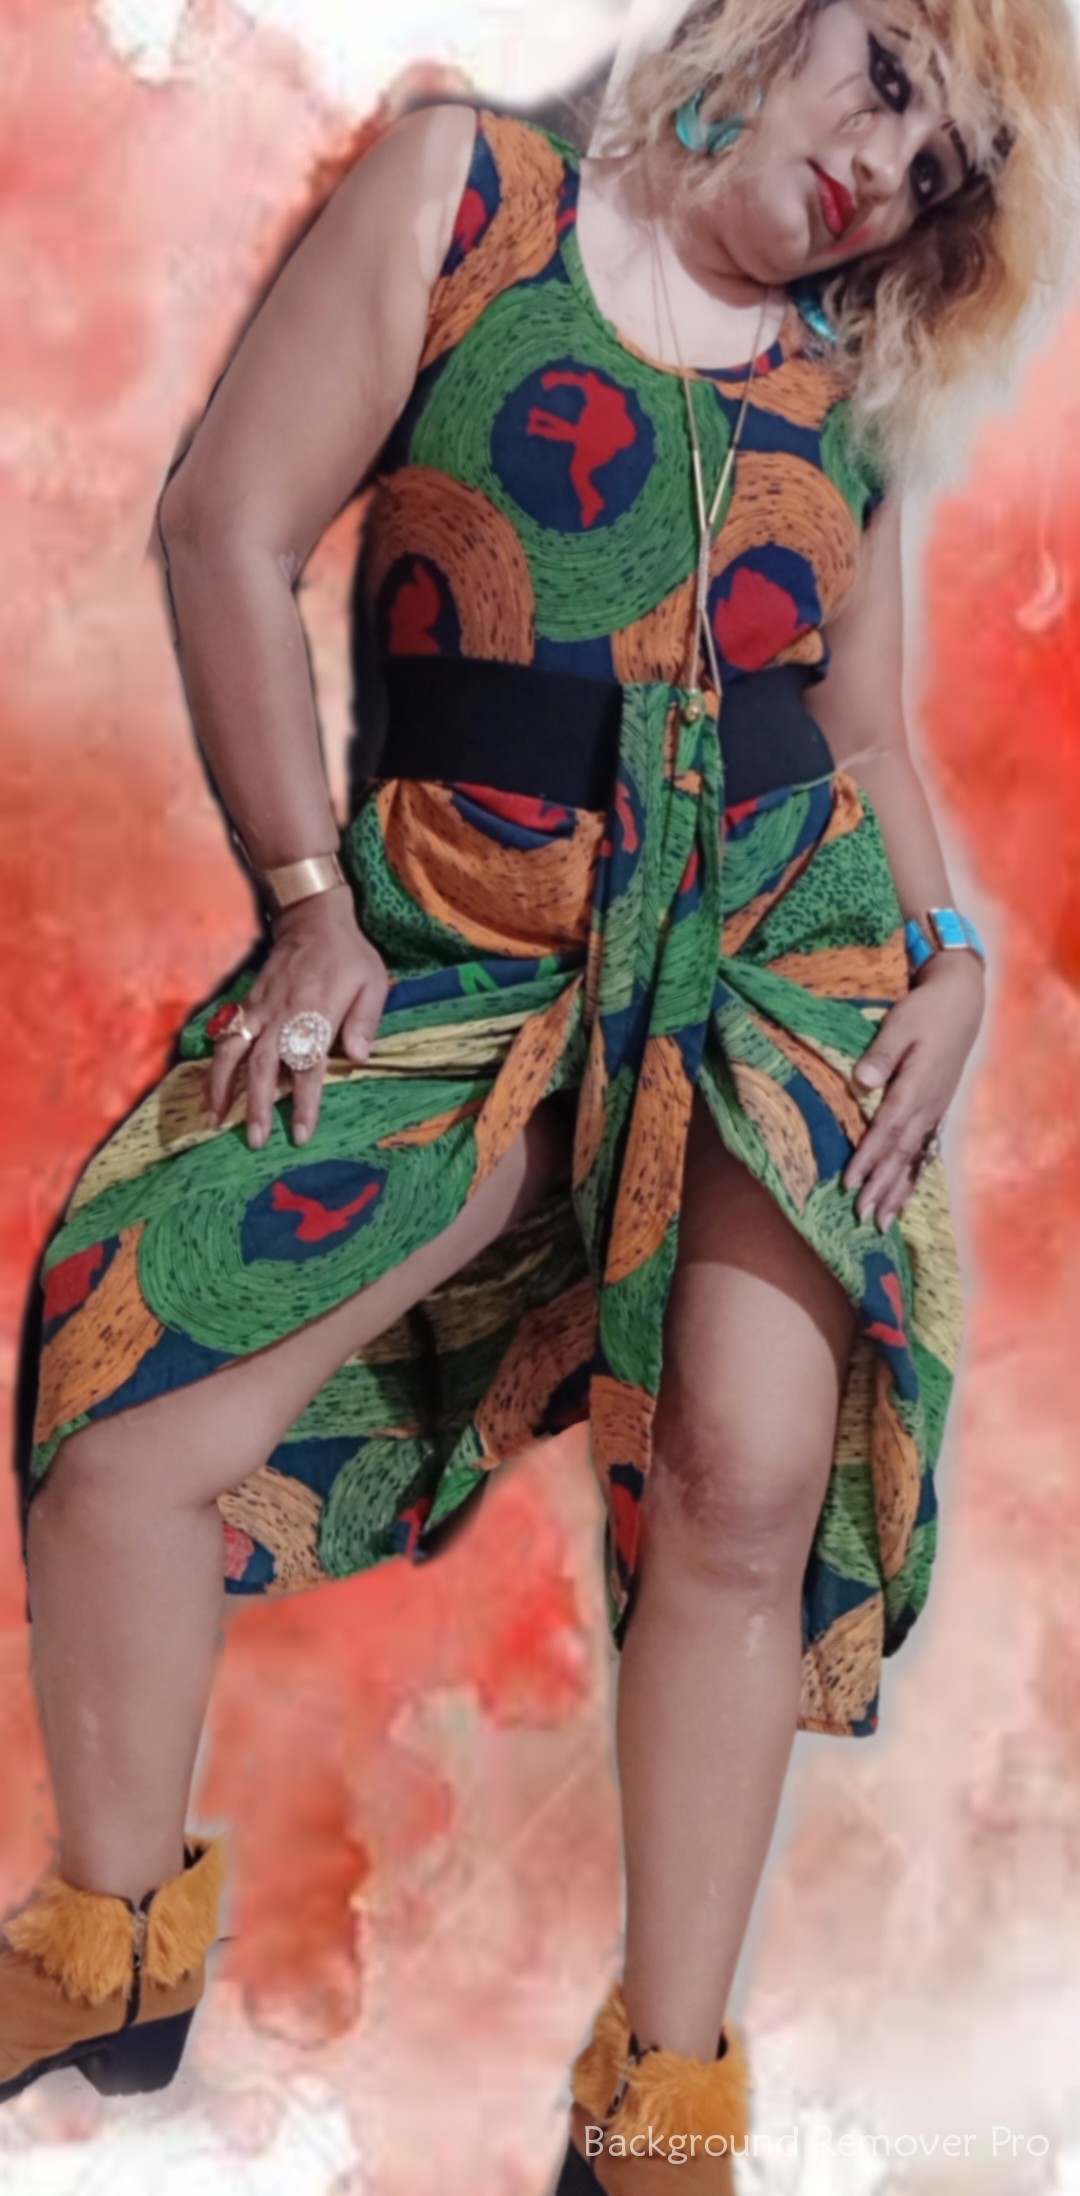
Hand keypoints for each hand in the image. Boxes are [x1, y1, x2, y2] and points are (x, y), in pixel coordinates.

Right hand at [204, 887, 388, 1149]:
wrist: (313, 918)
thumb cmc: (348, 955)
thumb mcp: (372, 981)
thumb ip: (365, 1020)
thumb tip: (359, 1057)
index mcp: (314, 1012)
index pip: (306, 1065)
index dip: (303, 1101)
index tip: (300, 1133)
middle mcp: (281, 1014)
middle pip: (262, 1066)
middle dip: (257, 1105)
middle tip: (256, 1140)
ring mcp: (259, 1009)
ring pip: (233, 1053)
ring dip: (222, 1087)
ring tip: (214, 1119)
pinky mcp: (248, 1004)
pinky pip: (225, 1038)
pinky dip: (213, 1065)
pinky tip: (208, 1088)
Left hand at [843, 950, 984, 1231]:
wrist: (962, 1002)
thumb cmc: (926, 1010)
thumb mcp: (901, 1023)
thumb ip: (881, 1054)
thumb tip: (862, 1080)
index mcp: (915, 1087)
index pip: (886, 1130)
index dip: (867, 1158)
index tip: (849, 1183)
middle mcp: (927, 1105)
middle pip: (900, 1153)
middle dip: (881, 1187)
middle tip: (863, 1216)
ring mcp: (934, 1110)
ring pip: (913, 1158)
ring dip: (897, 1190)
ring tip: (883, 1221)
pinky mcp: (936, 1109)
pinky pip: (924, 1150)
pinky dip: (912, 1176)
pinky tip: (904, 1198)